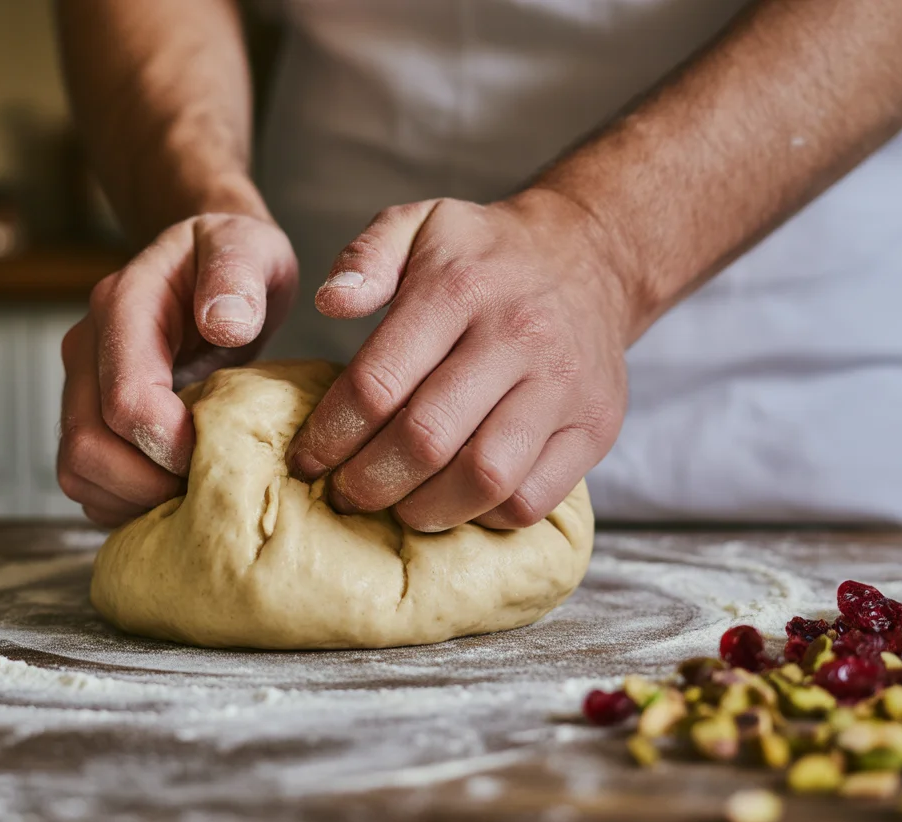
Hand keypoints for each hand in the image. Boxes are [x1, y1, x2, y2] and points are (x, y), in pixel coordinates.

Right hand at [59, 213, 297, 526]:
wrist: (212, 263)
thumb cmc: (234, 258)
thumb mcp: (249, 246)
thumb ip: (237, 273)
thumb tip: (224, 324)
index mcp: (121, 306)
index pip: (125, 399)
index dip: (170, 444)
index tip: (216, 451)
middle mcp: (85, 348)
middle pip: (87, 448)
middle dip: (149, 483)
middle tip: (206, 483)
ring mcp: (79, 387)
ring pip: (78, 473)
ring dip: (134, 498)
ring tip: (192, 488)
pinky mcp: (86, 417)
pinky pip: (88, 482)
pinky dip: (127, 501)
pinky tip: (174, 488)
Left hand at [286, 191, 631, 530]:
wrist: (591, 256)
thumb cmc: (484, 254)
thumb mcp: (418, 224)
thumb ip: (365, 257)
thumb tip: (329, 302)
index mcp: (459, 290)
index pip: (376, 383)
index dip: (329, 435)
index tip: (307, 460)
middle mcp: (516, 337)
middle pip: (426, 439)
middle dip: (368, 482)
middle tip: (344, 493)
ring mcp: (563, 386)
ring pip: (484, 478)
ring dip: (425, 509)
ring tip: (397, 506)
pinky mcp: (595, 426)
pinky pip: (534, 498)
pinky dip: (485, 515)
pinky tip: (456, 500)